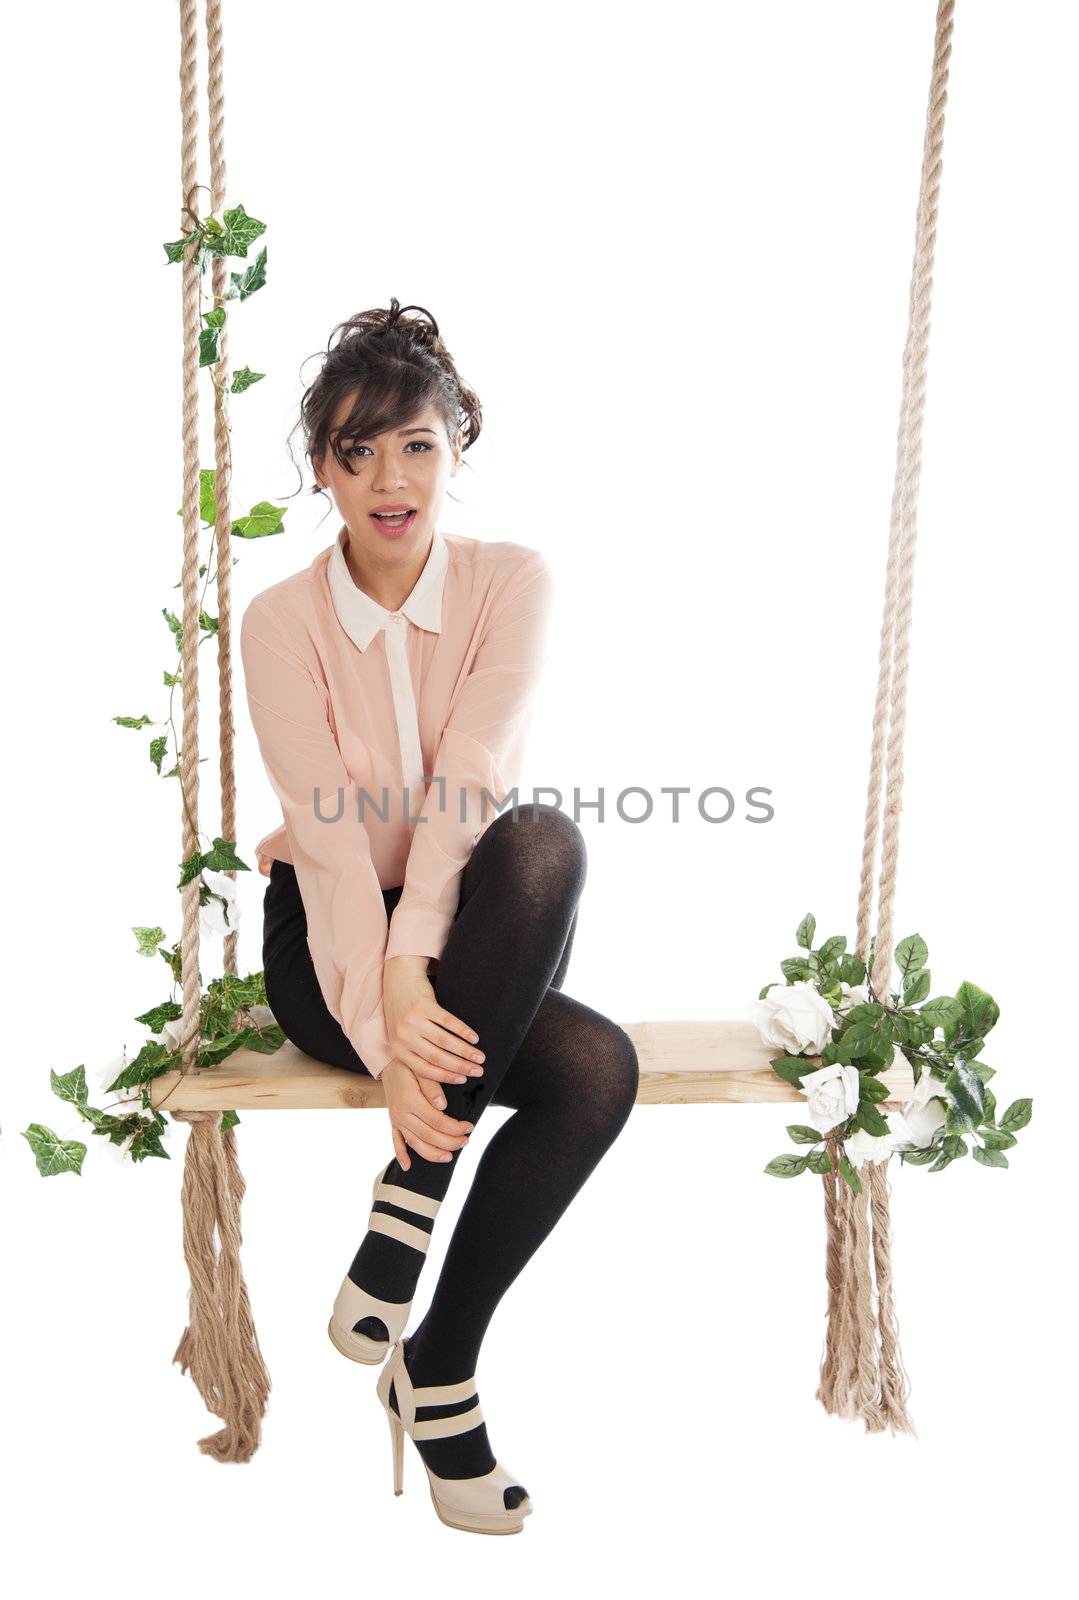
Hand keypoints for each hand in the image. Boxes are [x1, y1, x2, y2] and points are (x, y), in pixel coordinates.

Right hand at [381, 1059, 473, 1171]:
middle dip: (450, 1142)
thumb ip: (432, 1086)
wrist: (387, 1062)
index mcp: (410, 1100)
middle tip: (465, 1141)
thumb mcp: (421, 1069)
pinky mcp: (393, 1122)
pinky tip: (408, 1166)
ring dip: (432, 1154)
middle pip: (428, 1135)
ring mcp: (396, 1120)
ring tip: (449, 1157)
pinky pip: (396, 1142)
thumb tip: (442, 1105)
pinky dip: (401, 1155)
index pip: (437, 1121)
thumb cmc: (408, 1064)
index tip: (469, 1127)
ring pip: (415, 1143)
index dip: (455, 1127)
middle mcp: (402, 1113)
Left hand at [382, 956, 485, 1087]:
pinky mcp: (423, 1005)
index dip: (445, 1076)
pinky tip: (474, 1038)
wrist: (398, 979)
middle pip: (437, 1057)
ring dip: (466, 1051)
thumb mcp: (402, 1035)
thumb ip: (416, 1053)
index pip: (424, 1069)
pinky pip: (447, 1022)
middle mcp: (403, 1036)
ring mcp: (413, 1021)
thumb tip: (442, 1074)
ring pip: (444, 1041)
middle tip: (478, 1071)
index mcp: (397, 1048)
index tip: (463, 1080)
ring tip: (480, 1057)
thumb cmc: (403, 1011)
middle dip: (460, 1067)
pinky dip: (463, 1031)